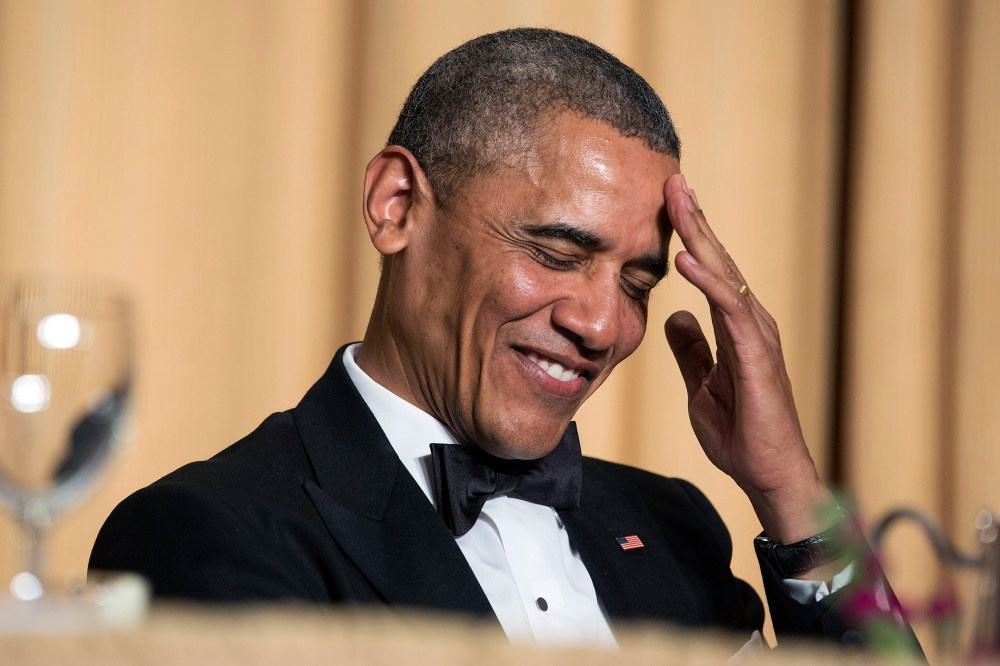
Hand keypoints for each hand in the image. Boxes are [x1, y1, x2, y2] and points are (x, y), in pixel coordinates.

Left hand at [663, 174, 832, 544]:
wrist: (767, 473)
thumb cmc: (740, 431)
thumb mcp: (701, 384)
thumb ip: (692, 350)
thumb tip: (676, 316)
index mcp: (734, 326)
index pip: (709, 270)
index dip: (689, 235)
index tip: (666, 202)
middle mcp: (749, 321)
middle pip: (718, 260)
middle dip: (694, 218)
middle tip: (672, 179)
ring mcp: (757, 335)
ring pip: (726, 273)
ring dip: (700, 235)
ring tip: (677, 199)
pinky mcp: (757, 355)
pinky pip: (730, 309)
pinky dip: (707, 281)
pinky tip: (684, 258)